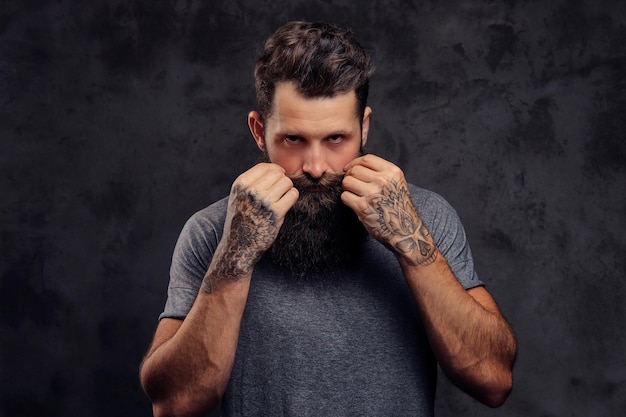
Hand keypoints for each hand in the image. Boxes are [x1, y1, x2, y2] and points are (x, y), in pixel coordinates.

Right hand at [206, 163, 298, 287]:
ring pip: (286, 182)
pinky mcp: (276, 213)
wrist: (239, 246)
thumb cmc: (241, 220)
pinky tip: (285, 205)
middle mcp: (251, 191)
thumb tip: (276, 169)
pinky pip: (292, 195)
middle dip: (282, 180)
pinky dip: (292, 198)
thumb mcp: (238, 197)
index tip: (278, 177)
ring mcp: (264, 201)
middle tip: (280, 191)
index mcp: (241, 184)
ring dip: (288, 189)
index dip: (275, 170)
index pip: (264, 167)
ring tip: (282, 199)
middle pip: (277, 173)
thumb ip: (251, 182)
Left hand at [341, 155, 436, 265]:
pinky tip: (355, 205)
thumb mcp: (397, 184)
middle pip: (354, 170)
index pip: (367, 159)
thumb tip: (356, 167)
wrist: (406, 232)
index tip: (349, 169)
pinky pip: (345, 196)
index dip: (354, 163)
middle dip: (350, 177)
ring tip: (355, 195)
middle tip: (352, 186)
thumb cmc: (399, 208)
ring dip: (347, 189)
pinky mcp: (363, 207)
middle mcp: (383, 180)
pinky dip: (347, 200)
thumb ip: (381, 173)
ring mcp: (372, 193)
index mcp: (393, 172)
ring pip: (347, 181)